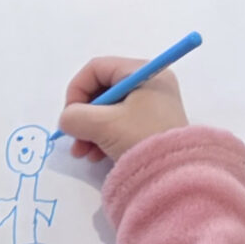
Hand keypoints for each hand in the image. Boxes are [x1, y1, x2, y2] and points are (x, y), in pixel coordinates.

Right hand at [57, 58, 188, 161]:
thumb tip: (67, 119)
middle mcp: (150, 83)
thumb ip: (76, 117)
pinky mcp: (151, 125)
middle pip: (102, 90)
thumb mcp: (104, 125)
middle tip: (74, 139)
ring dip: (90, 130)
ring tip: (83, 153)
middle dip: (83, 116)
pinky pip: (120, 123)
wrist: (177, 174)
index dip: (77, 90)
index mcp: (143, 72)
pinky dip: (104, 137)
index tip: (70, 115)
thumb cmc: (141, 139)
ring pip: (108, 110)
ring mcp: (152, 105)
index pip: (97, 68)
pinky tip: (96, 156)